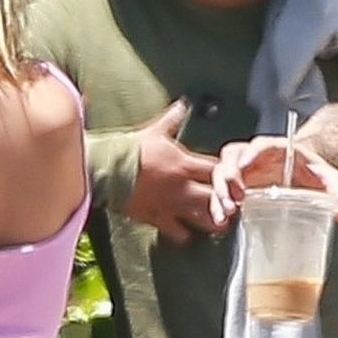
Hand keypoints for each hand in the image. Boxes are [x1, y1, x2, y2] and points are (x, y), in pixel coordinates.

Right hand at [125, 100, 224, 244]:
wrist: (107, 170)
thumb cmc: (131, 149)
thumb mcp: (155, 131)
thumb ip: (173, 118)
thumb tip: (183, 103)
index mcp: (185, 164)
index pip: (217, 171)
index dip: (227, 174)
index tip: (229, 177)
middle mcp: (183, 187)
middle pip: (218, 199)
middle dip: (227, 202)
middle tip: (230, 204)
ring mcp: (172, 205)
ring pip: (204, 220)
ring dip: (212, 220)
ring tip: (216, 221)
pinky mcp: (159, 219)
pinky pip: (180, 233)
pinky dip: (186, 234)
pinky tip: (188, 231)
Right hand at [209, 135, 337, 224]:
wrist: (304, 176)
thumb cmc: (312, 174)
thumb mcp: (330, 179)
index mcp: (277, 148)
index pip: (260, 145)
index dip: (250, 153)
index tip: (245, 166)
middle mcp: (254, 155)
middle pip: (232, 158)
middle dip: (229, 177)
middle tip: (236, 199)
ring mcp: (242, 171)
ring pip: (220, 174)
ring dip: (220, 193)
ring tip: (228, 214)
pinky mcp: (235, 187)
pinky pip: (220, 192)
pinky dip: (218, 206)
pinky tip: (223, 222)